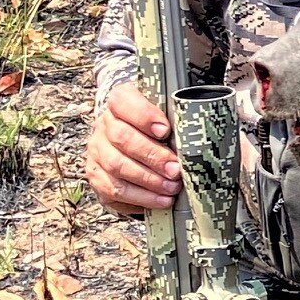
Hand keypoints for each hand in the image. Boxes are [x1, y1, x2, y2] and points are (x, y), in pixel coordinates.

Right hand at [85, 83, 181, 213]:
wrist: (134, 151)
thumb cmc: (157, 132)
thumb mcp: (166, 118)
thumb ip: (178, 120)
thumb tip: (203, 132)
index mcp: (120, 103)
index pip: (122, 100)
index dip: (143, 115)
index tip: (165, 130)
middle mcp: (104, 125)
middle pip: (122, 137)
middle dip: (153, 156)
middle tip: (175, 169)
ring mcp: (97, 150)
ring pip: (117, 165)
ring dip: (149, 179)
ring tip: (172, 187)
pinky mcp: (97, 175)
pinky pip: (115, 189)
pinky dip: (142, 196)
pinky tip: (161, 199)